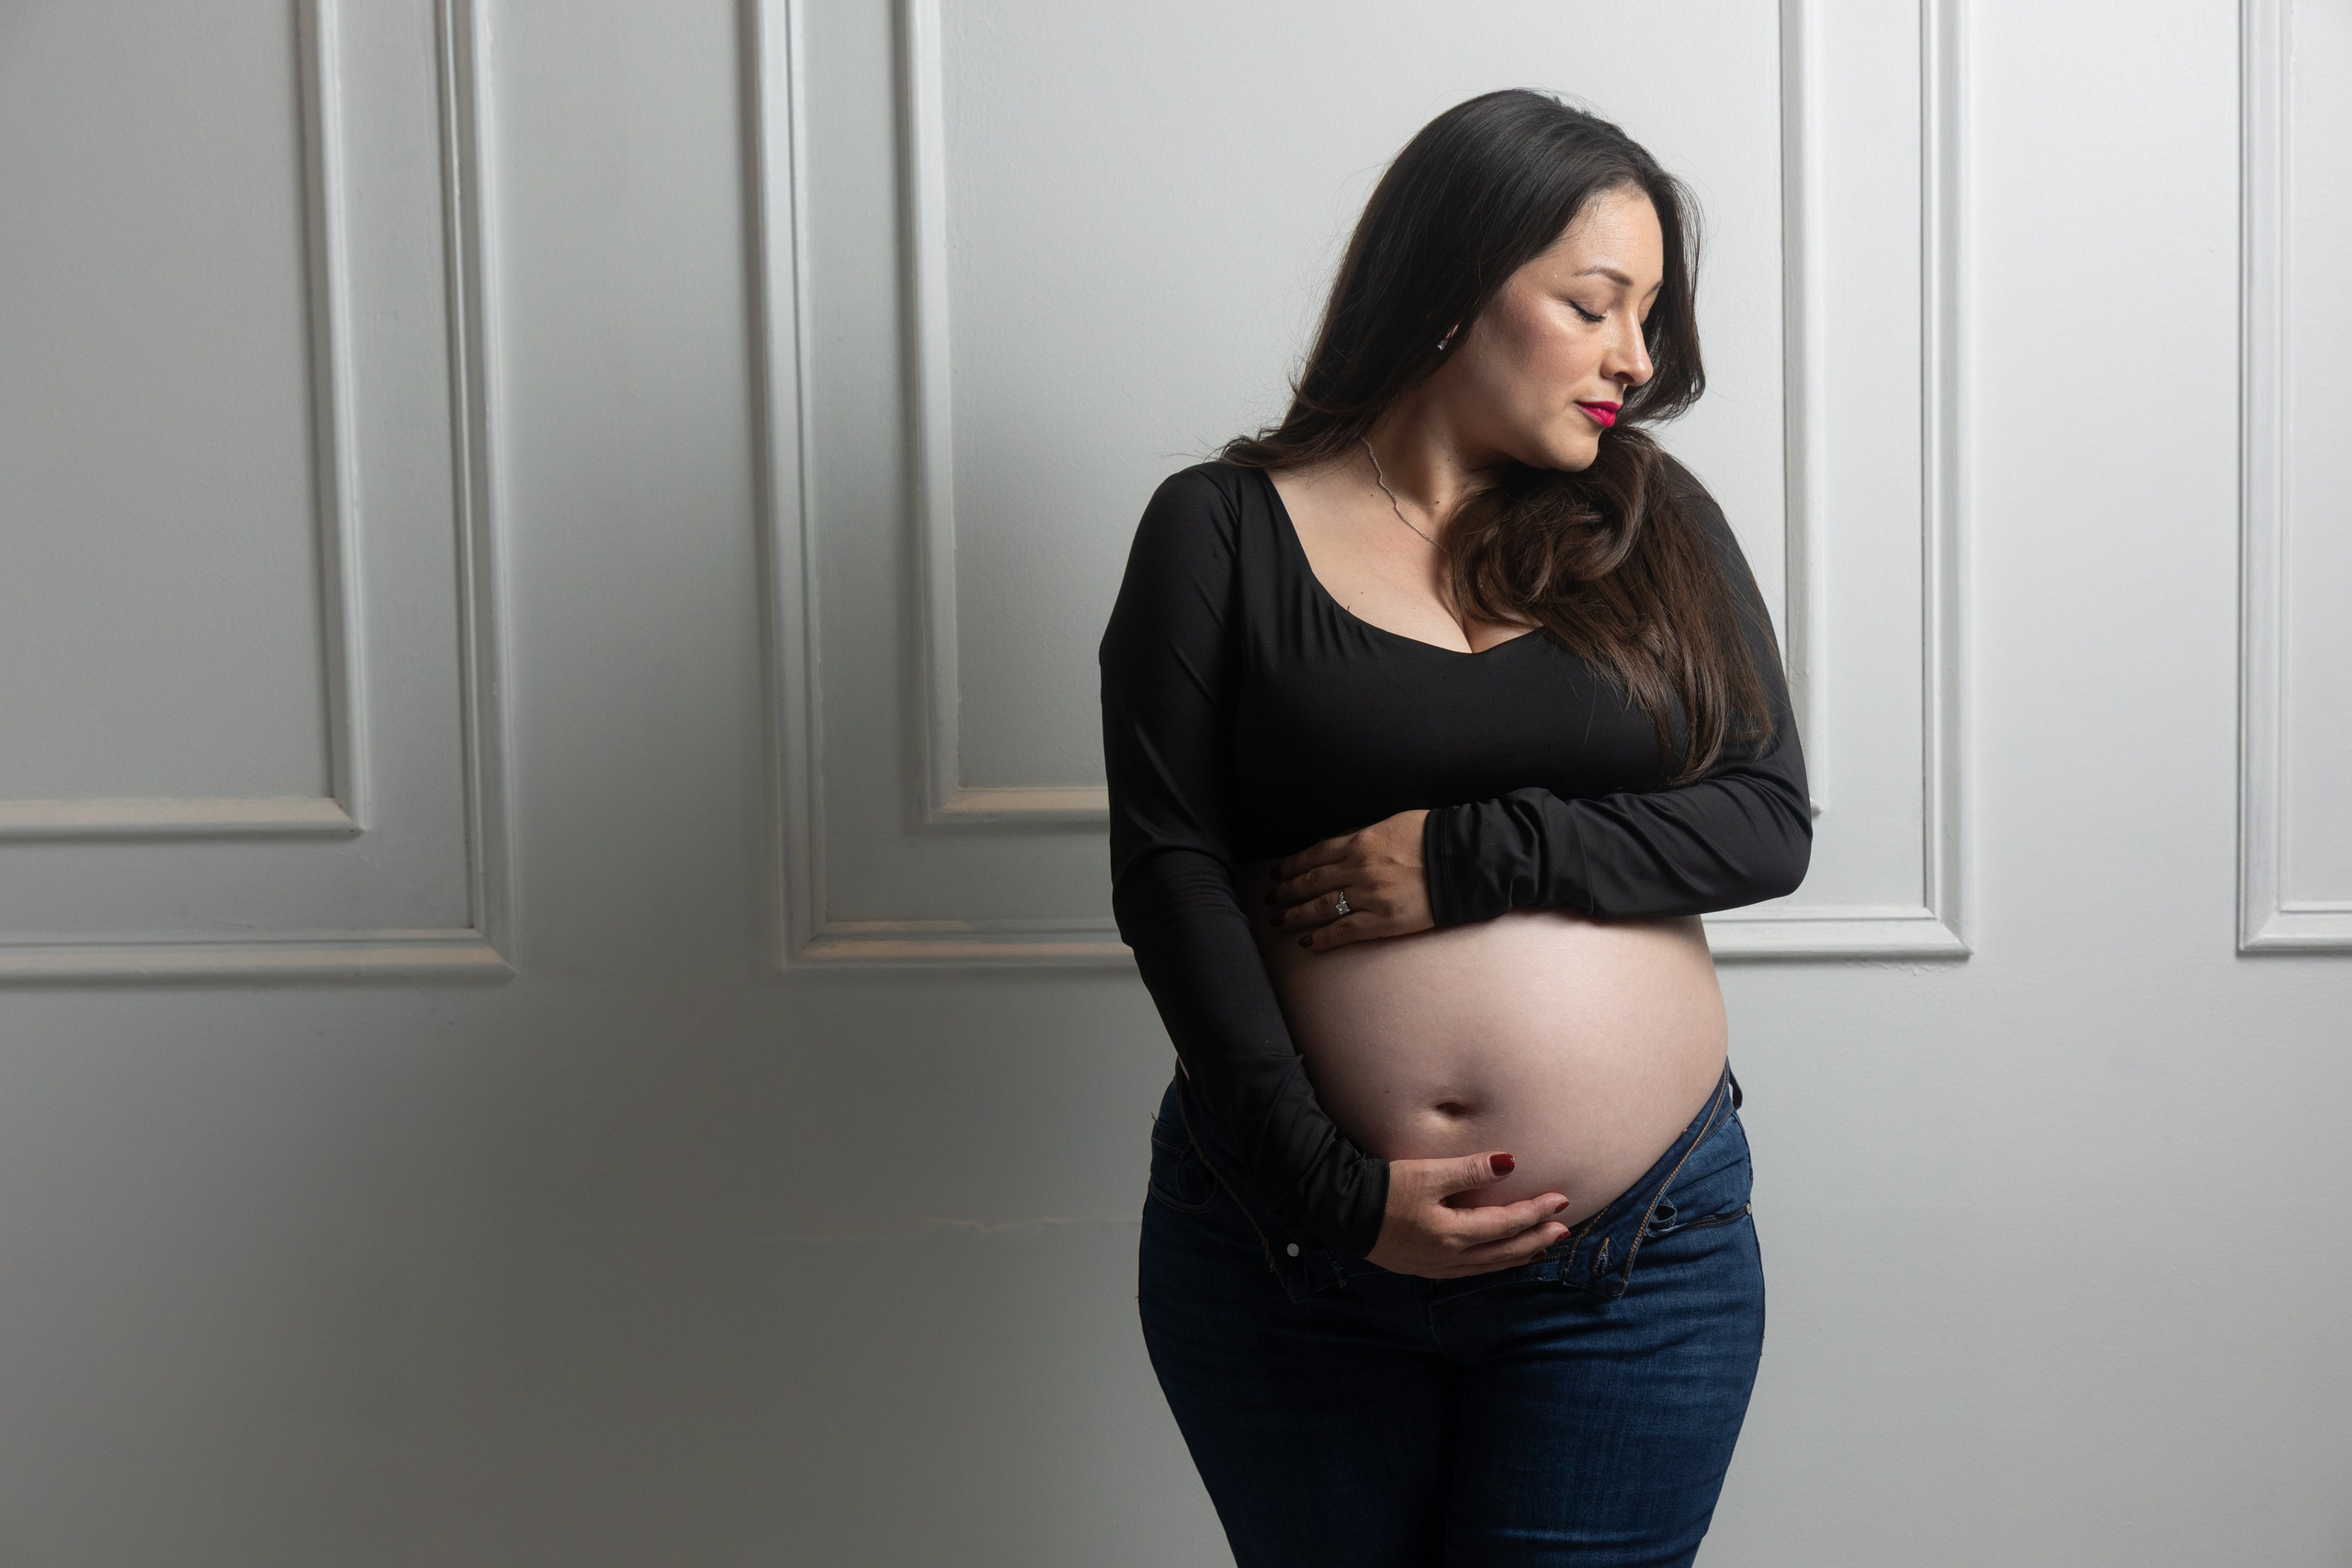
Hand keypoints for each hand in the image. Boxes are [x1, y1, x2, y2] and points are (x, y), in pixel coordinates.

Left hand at [1264, 808, 1433, 951]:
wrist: (1463, 860)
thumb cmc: (1433, 837)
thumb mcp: (1392, 824)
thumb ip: (1362, 835)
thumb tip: (1335, 842)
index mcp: (1359, 843)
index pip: (1314, 856)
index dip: (1291, 866)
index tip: (1276, 874)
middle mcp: (1357, 869)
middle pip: (1311, 882)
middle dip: (1287, 892)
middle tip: (1270, 901)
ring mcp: (1368, 896)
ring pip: (1321, 907)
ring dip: (1296, 916)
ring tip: (1279, 922)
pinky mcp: (1383, 920)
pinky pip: (1345, 931)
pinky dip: (1323, 937)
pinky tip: (1308, 943)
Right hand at [1365, 1151, 1570, 1277]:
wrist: (1343, 1213)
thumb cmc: (1384, 1189)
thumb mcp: (1427, 1173)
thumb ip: (1469, 1170)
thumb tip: (1509, 1163)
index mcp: (1454, 1233)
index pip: (1507, 1223)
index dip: (1536, 1212)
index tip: (1561, 1200)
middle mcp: (1450, 1256)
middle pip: (1504, 1251)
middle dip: (1536, 1239)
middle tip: (1564, 1229)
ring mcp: (1437, 1266)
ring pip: (1490, 1265)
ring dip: (1519, 1256)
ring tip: (1542, 1250)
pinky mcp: (1424, 1267)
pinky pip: (1471, 1270)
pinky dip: (1493, 1265)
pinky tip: (1498, 1259)